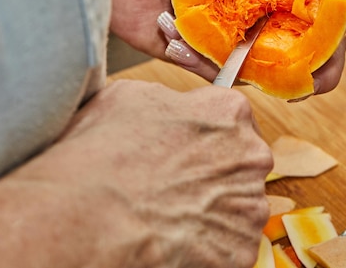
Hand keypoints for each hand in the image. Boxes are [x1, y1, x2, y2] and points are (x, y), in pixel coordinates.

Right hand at [20, 80, 271, 266]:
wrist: (94, 219)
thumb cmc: (105, 155)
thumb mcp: (129, 97)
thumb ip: (169, 99)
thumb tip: (173, 108)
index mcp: (229, 111)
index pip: (232, 117)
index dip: (206, 132)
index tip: (190, 145)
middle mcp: (251, 156)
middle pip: (241, 162)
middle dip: (215, 171)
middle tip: (178, 184)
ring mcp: (250, 205)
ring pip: (238, 205)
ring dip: (213, 208)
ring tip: (172, 214)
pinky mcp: (242, 248)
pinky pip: (230, 243)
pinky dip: (209, 244)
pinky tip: (177, 238)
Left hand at [101, 0, 345, 94]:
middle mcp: (274, 0)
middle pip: (327, 34)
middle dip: (334, 57)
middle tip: (320, 71)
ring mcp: (247, 31)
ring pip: (291, 66)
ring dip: (292, 79)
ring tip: (268, 72)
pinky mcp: (215, 56)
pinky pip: (236, 76)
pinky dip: (223, 72)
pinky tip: (182, 43)